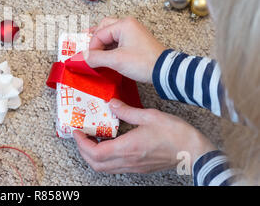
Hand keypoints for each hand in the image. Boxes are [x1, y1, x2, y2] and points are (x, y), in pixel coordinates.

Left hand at [74, 99, 215, 173]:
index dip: (82, 143)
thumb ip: (126, 110)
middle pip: (96, 164)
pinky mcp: (139, 167)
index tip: (77, 131)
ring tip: (91, 139)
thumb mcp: (149, 115)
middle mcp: (128, 161)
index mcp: (128, 148)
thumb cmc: (175, 134)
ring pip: (104, 168)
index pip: (95, 153)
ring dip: (92, 156)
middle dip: (83, 151)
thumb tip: (111, 103)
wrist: (194, 151)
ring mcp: (134, 167)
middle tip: (80, 136)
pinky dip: (104, 158)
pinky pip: (115, 167)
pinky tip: (107, 144)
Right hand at [85, 17, 165, 82]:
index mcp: (124, 24)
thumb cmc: (144, 63)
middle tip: (90, 53)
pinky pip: (118, 40)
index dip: (92, 48)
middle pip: (103, 28)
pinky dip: (110, 48)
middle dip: (95, 41)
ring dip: (102, 45)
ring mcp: (133, 32)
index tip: (88, 60)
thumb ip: (96, 58)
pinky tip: (107, 57)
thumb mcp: (116, 60)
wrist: (165, 71)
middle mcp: (128, 25)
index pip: (99, 34)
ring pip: (110, 34)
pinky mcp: (136, 41)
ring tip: (97, 56)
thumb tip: (81, 58)